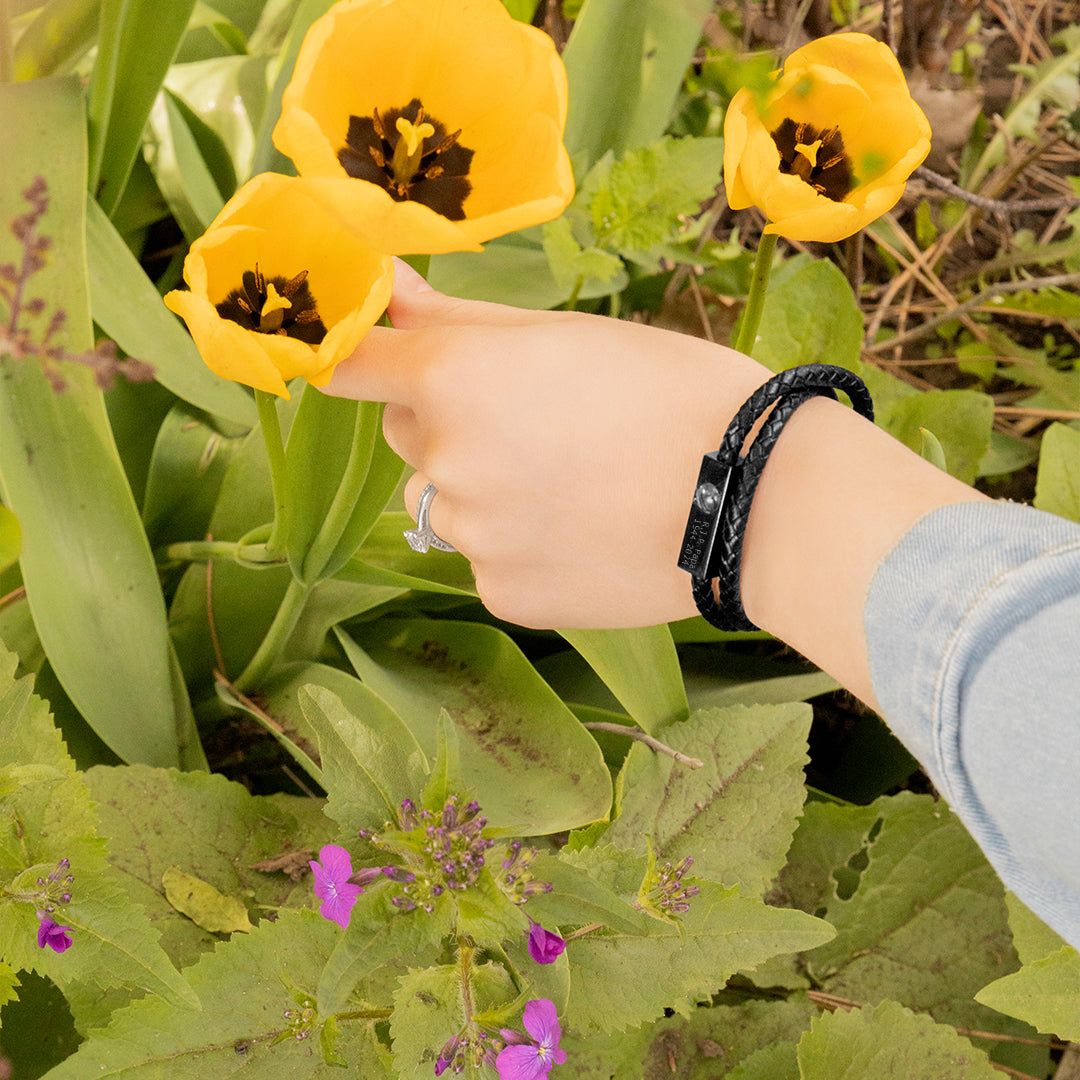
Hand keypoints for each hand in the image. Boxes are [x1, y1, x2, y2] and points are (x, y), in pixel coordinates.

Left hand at [327, 260, 771, 627]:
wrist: (756, 500)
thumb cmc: (674, 393)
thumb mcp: (567, 334)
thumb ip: (458, 317)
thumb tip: (386, 289)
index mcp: (453, 380)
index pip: (350, 364)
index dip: (361, 356)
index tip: (377, 358)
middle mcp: (446, 463)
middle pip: (408, 434)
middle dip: (450, 422)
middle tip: (538, 420)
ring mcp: (472, 538)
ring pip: (447, 503)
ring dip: (485, 488)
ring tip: (573, 482)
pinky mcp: (503, 594)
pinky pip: (486, 558)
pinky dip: (519, 543)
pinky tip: (583, 529)